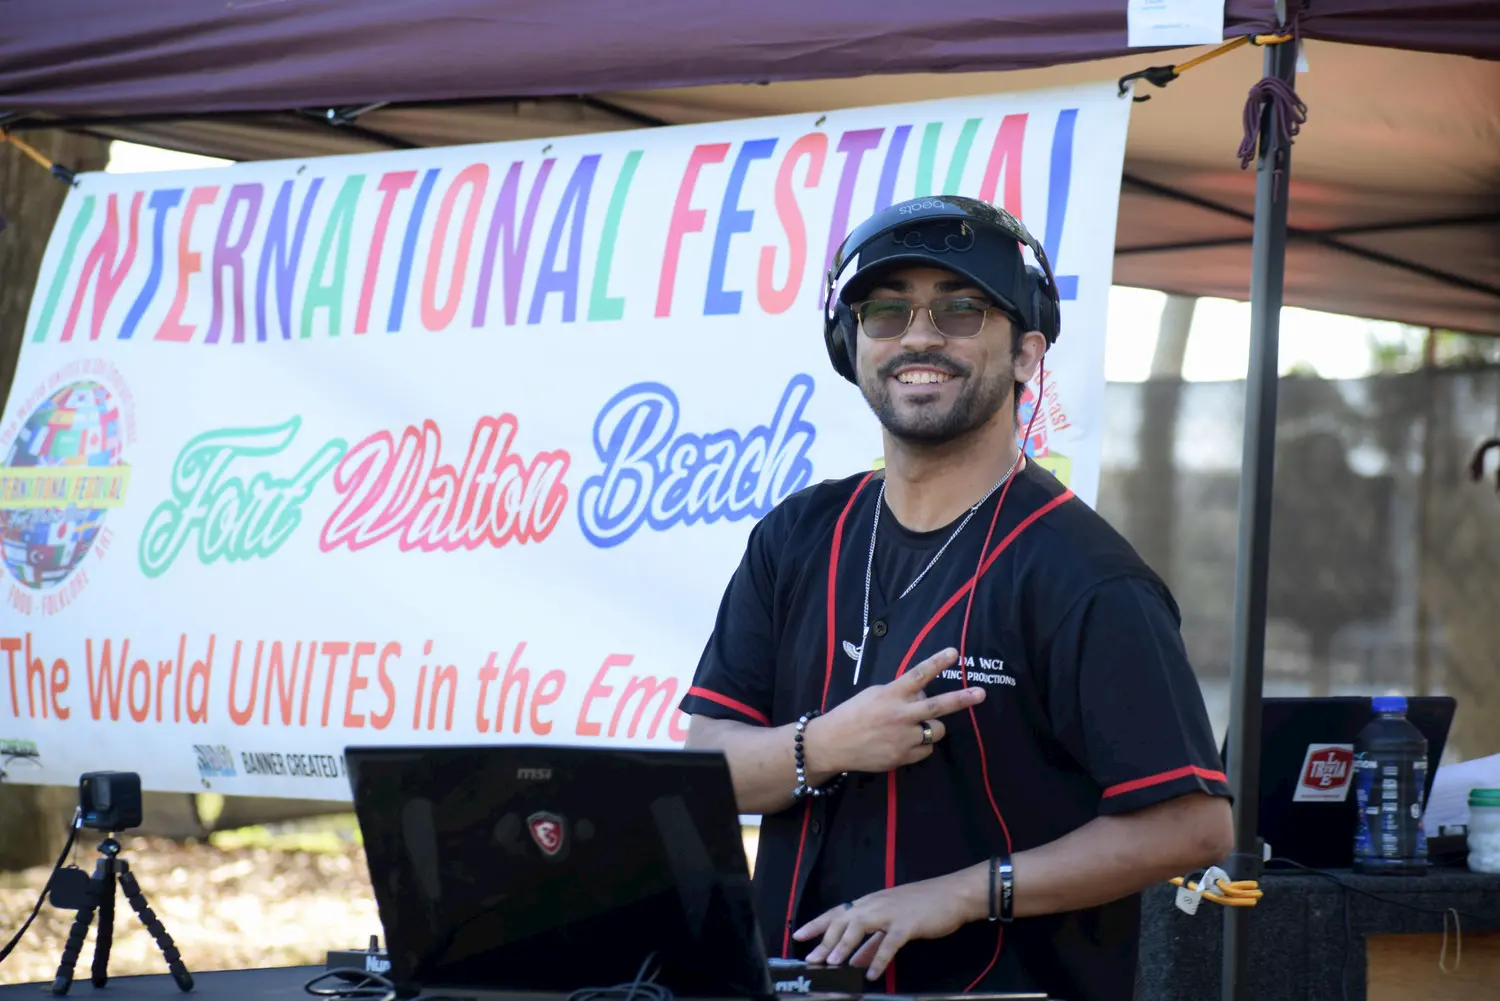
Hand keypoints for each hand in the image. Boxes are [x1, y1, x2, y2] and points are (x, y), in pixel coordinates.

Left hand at [792, 874, 972, 980]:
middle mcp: (876, 904)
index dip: (817, 923)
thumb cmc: (922, 906)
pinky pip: (890, 942)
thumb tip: (854, 962)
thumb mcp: (892, 921)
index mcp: (871, 903)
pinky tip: (871, 974)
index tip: (799, 935)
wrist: (952, 895)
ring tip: (832, 963)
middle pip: (844, 920)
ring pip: (861, 927)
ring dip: (844, 946)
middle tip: (811, 958)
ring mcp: (891, 912)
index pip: (838, 912)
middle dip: (825, 940)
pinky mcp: (908, 924)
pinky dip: (879, 958)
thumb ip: (872, 943)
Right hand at [807, 648, 982, 775]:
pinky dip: (921, 745)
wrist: (833, 743)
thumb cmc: (853, 714)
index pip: (918, 675)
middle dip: (962, 699)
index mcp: (891, 695)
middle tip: (982, 694)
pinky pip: (926, 749)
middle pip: (937, 707)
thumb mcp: (874, 694)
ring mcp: (903, 738)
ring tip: (918, 726)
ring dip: (933, 727)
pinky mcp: (903, 757)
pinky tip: (905, 742)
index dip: (937, 663)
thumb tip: (923, 694)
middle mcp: (900, 715)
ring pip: (936, 731)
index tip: (954, 653)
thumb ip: (900, 693)